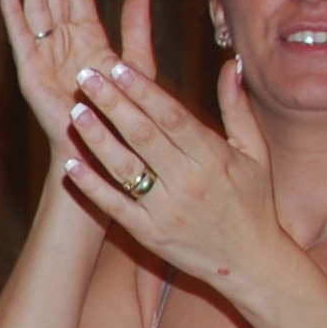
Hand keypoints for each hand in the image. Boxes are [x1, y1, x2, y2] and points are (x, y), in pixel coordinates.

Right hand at [0, 0, 153, 159]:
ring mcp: (45, 55)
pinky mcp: (32, 72)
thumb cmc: (124, 117)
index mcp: (88, 39)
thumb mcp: (138, 64)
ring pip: (39, 5)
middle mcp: (64, 43)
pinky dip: (13, 10)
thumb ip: (136, 26)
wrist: (104, 154)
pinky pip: (21, 35)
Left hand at [59, 56, 286, 286]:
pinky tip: (70, 166)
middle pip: (143, 136)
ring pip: (125, 168)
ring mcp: (166, 210)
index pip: (172, 116)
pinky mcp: (150, 234)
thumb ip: (237, 108)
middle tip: (85, 75)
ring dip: (97, 139)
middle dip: (112, 103)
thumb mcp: (255, 153)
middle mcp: (189, 181)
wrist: (253, 264)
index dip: (143, 90)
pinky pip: (115, 206)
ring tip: (75, 112)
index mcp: (213, 157)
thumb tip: (233, 63)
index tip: (118, 66)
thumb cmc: (254, 202)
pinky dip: (91, 187)